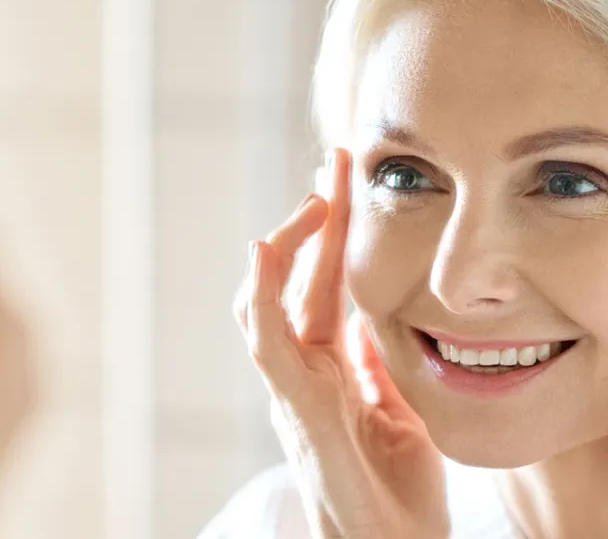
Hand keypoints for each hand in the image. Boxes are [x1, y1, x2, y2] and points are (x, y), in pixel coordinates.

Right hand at [234, 148, 447, 538]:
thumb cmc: (391, 492)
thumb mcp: (393, 411)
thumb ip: (372, 366)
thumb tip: (367, 324)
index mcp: (326, 368)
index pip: (322, 286)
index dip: (331, 235)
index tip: (344, 184)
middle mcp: (302, 371)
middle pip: (297, 281)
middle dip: (313, 222)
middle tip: (334, 163)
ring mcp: (292, 389)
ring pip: (268, 303)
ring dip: (287, 247)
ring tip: (312, 199)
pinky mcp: (296, 410)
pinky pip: (268, 346)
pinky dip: (261, 297)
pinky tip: (263, 254)